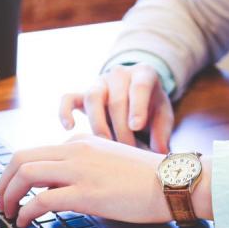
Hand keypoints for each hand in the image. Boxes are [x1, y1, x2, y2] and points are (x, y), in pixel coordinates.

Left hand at [0, 135, 212, 227]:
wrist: (173, 182)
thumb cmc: (149, 178)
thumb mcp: (111, 162)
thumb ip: (88, 166)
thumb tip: (65, 185)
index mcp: (82, 143)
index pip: (37, 153)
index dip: (18, 174)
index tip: (14, 190)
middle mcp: (76, 151)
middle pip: (21, 158)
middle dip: (3, 182)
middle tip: (1, 201)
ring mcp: (80, 171)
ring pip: (25, 174)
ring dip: (8, 195)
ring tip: (8, 213)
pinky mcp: (86, 193)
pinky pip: (41, 200)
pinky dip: (26, 212)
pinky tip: (25, 222)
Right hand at [59, 64, 173, 152]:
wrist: (136, 94)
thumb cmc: (151, 107)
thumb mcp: (163, 116)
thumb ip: (162, 133)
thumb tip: (160, 153)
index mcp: (144, 74)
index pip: (139, 87)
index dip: (137, 107)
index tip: (136, 126)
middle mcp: (119, 74)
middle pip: (116, 100)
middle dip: (121, 129)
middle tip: (128, 151)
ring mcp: (99, 83)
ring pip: (93, 98)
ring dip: (99, 125)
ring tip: (106, 146)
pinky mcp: (82, 94)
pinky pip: (68, 98)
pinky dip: (65, 111)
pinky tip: (69, 128)